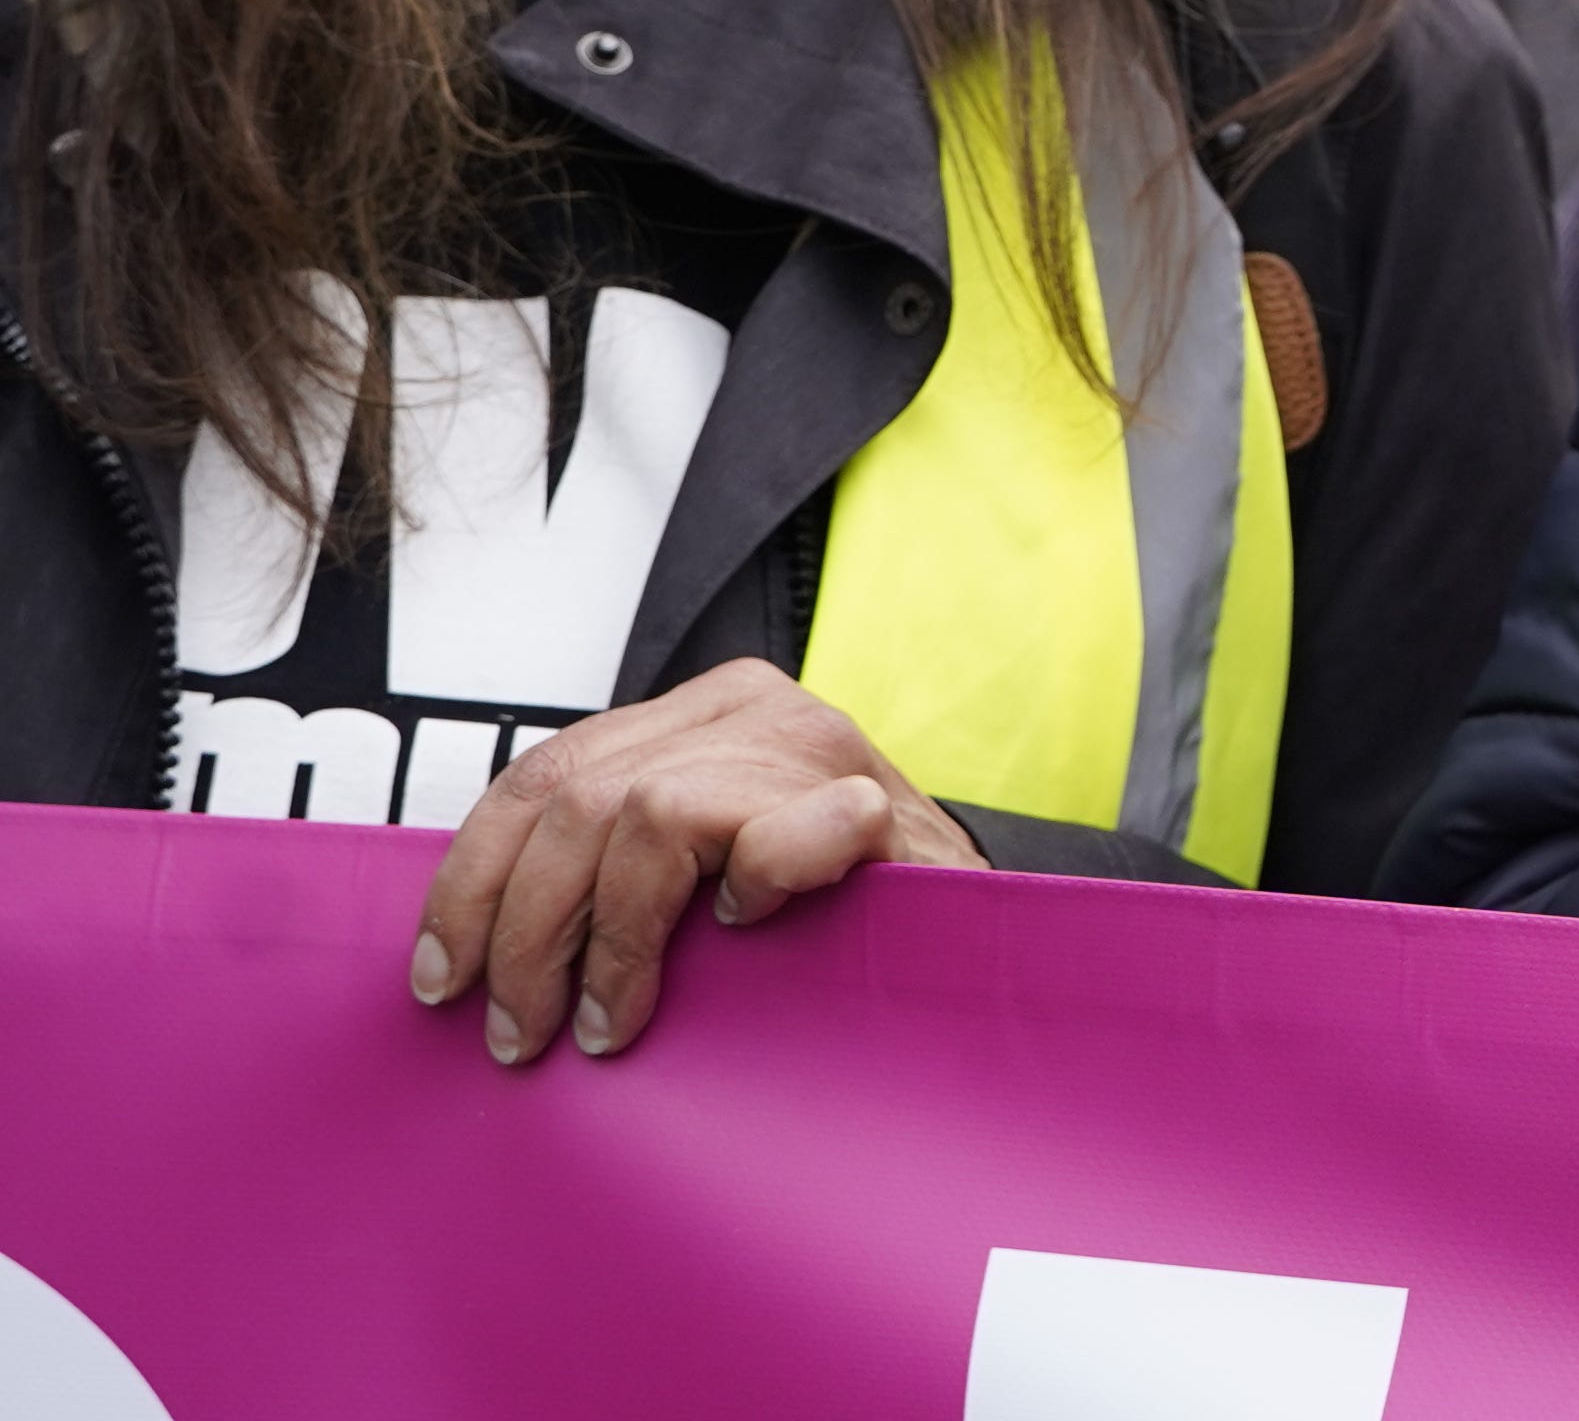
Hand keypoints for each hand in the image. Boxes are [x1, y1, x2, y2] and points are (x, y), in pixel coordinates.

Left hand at [405, 659, 979, 1066]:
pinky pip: (770, 838)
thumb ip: (614, 865)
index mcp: (699, 713)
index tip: (442, 979)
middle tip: (519, 1035)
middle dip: (523, 932)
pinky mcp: (873, 806)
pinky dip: (746, 891)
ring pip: (642, 818)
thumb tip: (467, 944)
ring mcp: (816, 748)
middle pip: (572, 799)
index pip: (541, 773)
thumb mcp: (697, 873)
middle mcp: (752, 708)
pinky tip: (744, 935)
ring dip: (610, 944)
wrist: (971, 935)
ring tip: (607, 1024)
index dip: (469, 882)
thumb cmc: (824, 922)